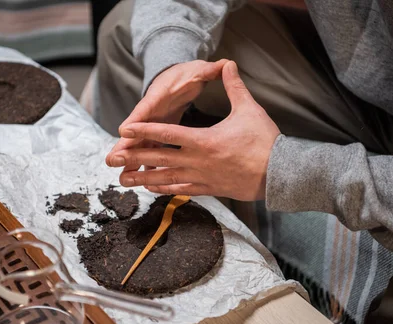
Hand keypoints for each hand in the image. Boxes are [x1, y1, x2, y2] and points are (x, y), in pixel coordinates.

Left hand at [105, 61, 279, 200]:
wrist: (279, 174)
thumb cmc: (265, 142)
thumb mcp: (249, 110)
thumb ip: (235, 86)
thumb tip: (229, 63)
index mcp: (203, 141)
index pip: (166, 134)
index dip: (144, 131)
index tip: (124, 131)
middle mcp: (197, 161)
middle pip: (158, 159)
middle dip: (134, 157)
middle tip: (112, 159)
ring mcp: (201, 178)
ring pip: (165, 179)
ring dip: (142, 179)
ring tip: (123, 180)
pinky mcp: (209, 189)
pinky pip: (181, 191)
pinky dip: (164, 189)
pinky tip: (151, 189)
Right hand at [106, 59, 228, 172]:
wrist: (178, 77)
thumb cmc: (186, 75)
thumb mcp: (198, 70)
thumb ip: (209, 70)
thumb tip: (225, 64)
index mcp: (158, 97)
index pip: (144, 108)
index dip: (135, 120)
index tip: (123, 131)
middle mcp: (151, 113)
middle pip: (135, 131)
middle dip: (123, 146)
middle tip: (111, 160)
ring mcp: (152, 125)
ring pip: (139, 145)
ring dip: (131, 161)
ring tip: (123, 178)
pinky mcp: (157, 133)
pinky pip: (150, 150)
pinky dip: (147, 164)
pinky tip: (145, 180)